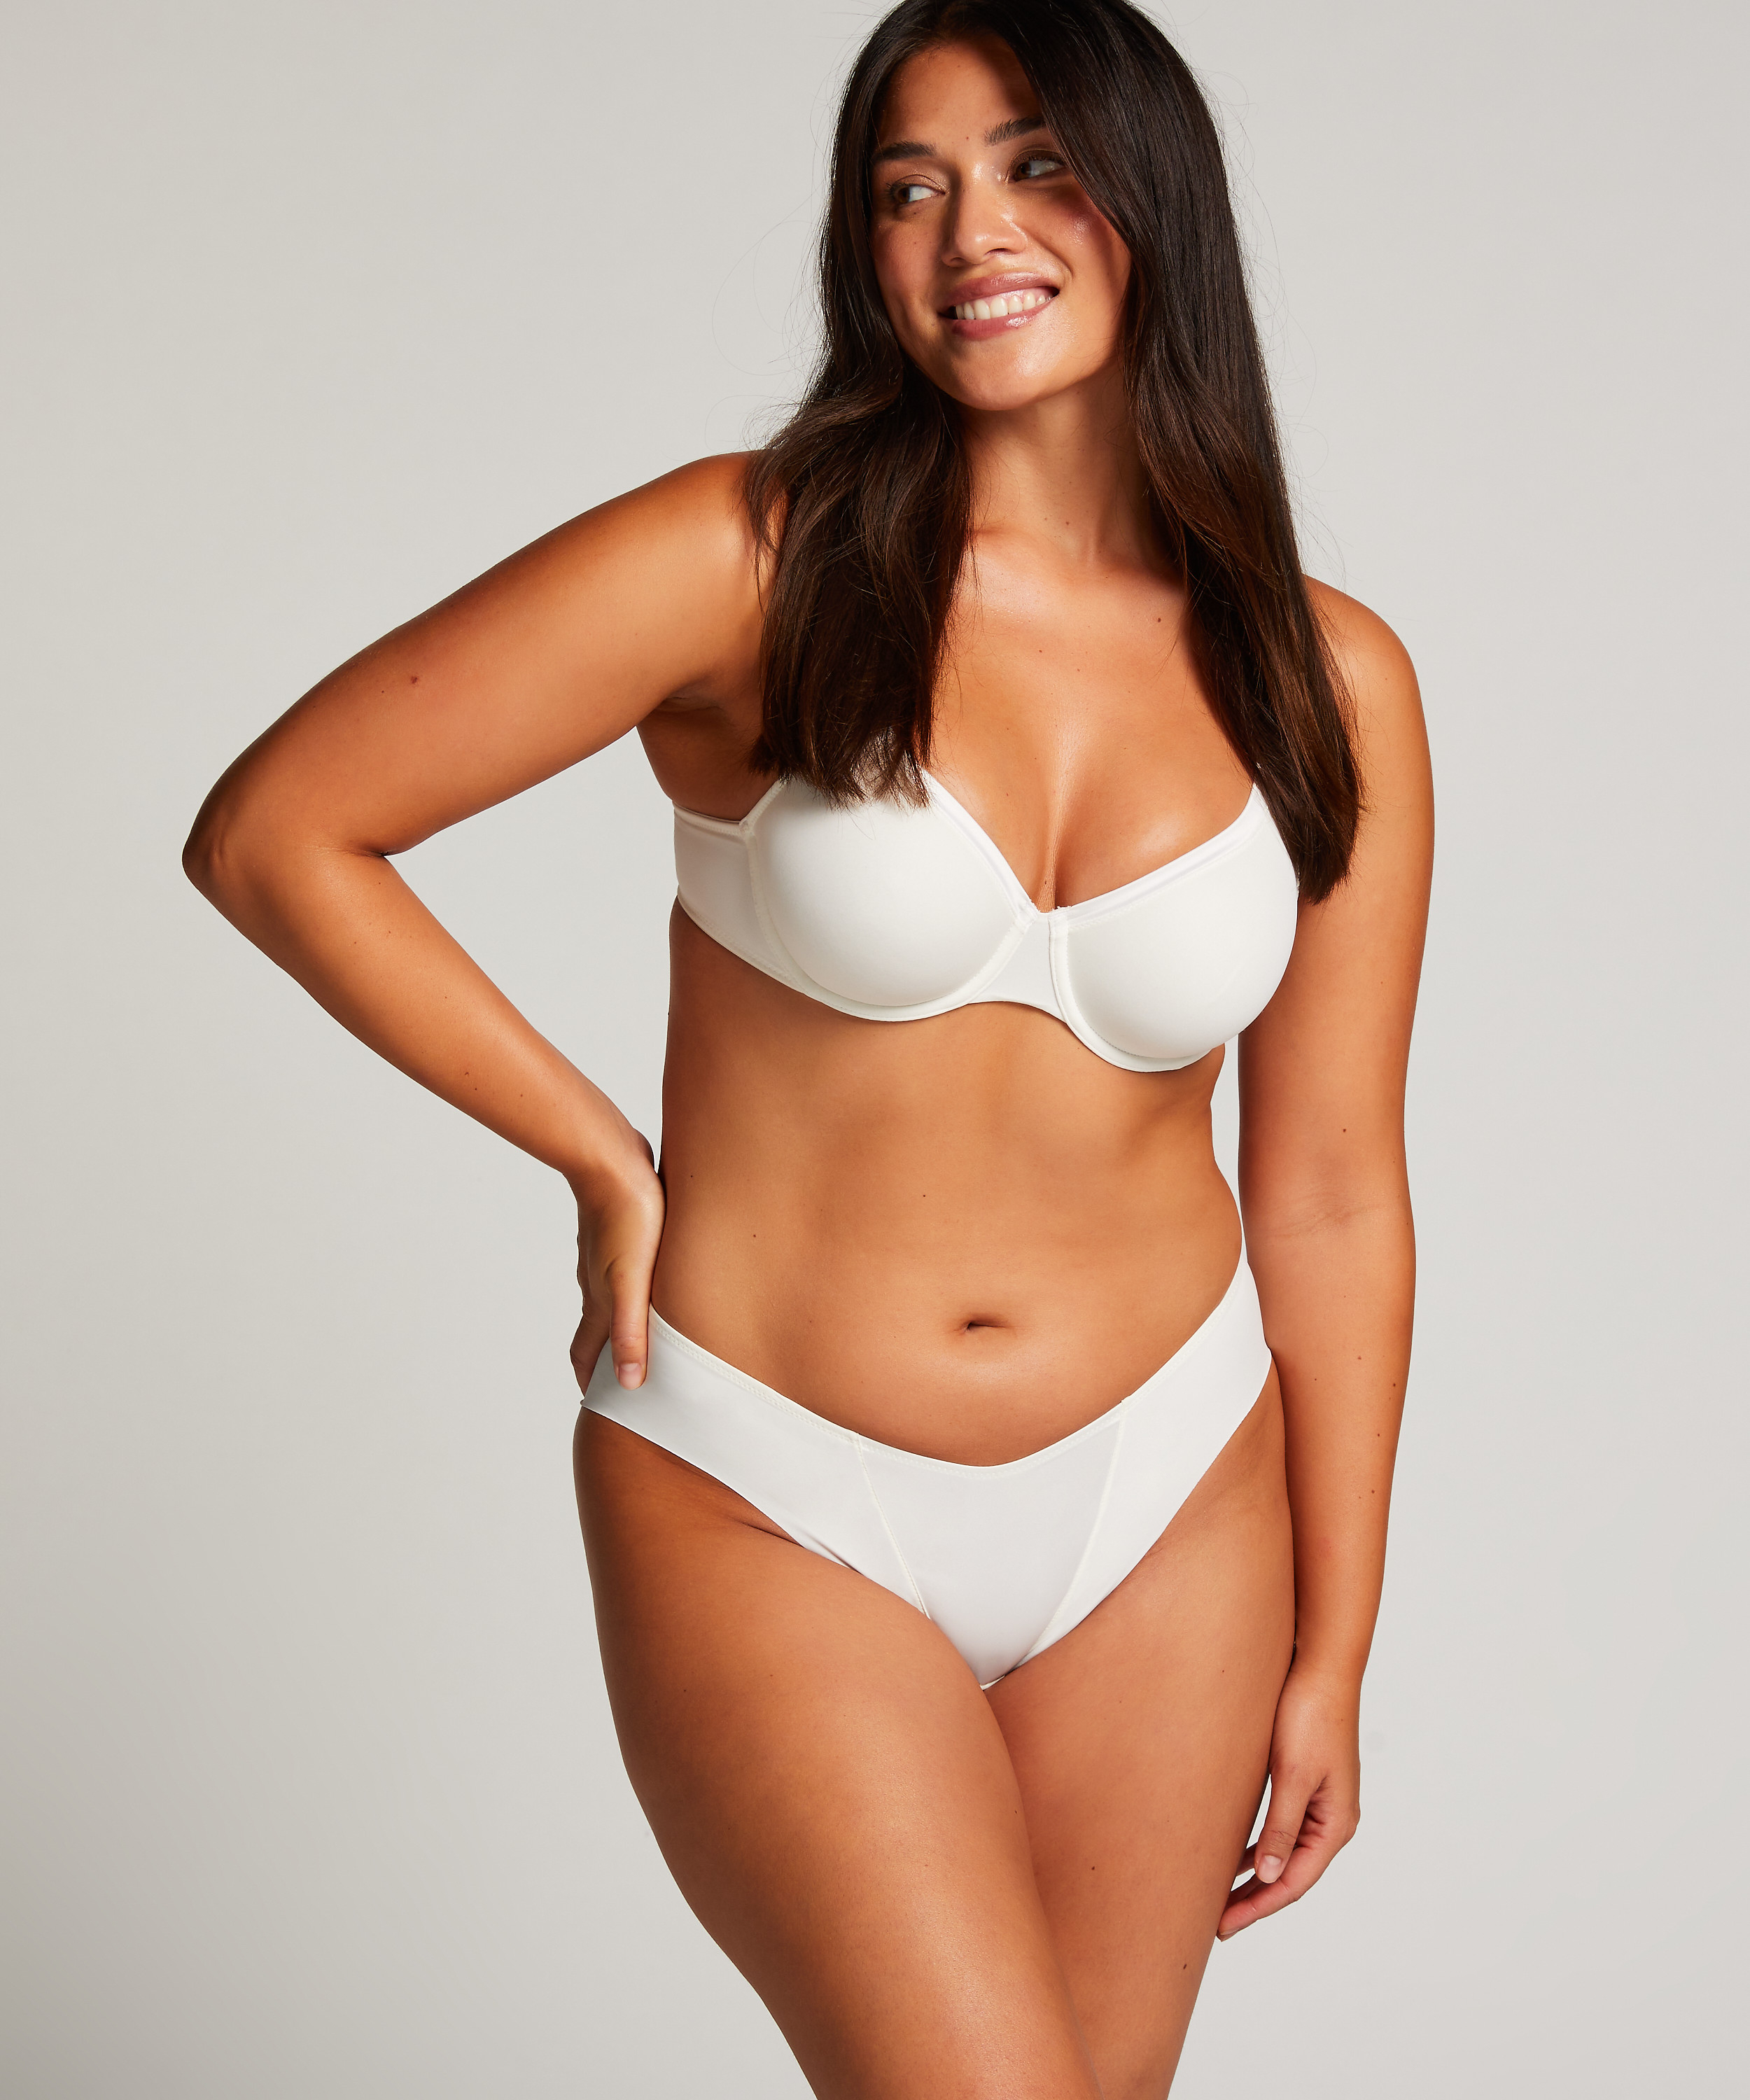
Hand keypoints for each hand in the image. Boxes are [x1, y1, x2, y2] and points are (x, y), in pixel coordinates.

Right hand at [567, 1126, 665, 1395]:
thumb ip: (631, 1331)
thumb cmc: (627, 1218)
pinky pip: (624, 1272)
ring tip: (645, 1336)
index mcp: (600, 1300)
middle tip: (625, 1378)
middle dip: (607, 1358)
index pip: (586, 1352)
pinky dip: (633, 1291)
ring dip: (622, 1323)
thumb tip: (626, 1383)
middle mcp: (597, 1282)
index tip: (597, 1402)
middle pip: (598, 1330)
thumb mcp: (632, 1281)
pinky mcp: (621, 1234)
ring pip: (610, 1300)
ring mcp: (606, 1257)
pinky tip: (653, 1283)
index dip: (590, 1380)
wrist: (611, 1160)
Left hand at [1218, 1662, 1360, 1939]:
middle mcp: (1331, 1819)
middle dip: (1253, 1899)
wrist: (1320, 1667)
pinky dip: (1256, 1846)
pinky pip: (1279, 1828)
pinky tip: (1232, 1855)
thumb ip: (1280, 1827)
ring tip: (1218, 1897)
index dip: (1259, 1906)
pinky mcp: (1303, 1783)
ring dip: (1253, 1875)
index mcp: (1335, 1823)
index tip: (1225, 1925)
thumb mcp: (1292, 1775)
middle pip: (1288, 1872)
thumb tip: (1267, 1876)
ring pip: (1282, 1852)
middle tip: (1216, 1923)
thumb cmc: (1309, 1716)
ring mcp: (1319, 1802)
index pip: (1293, 1880)